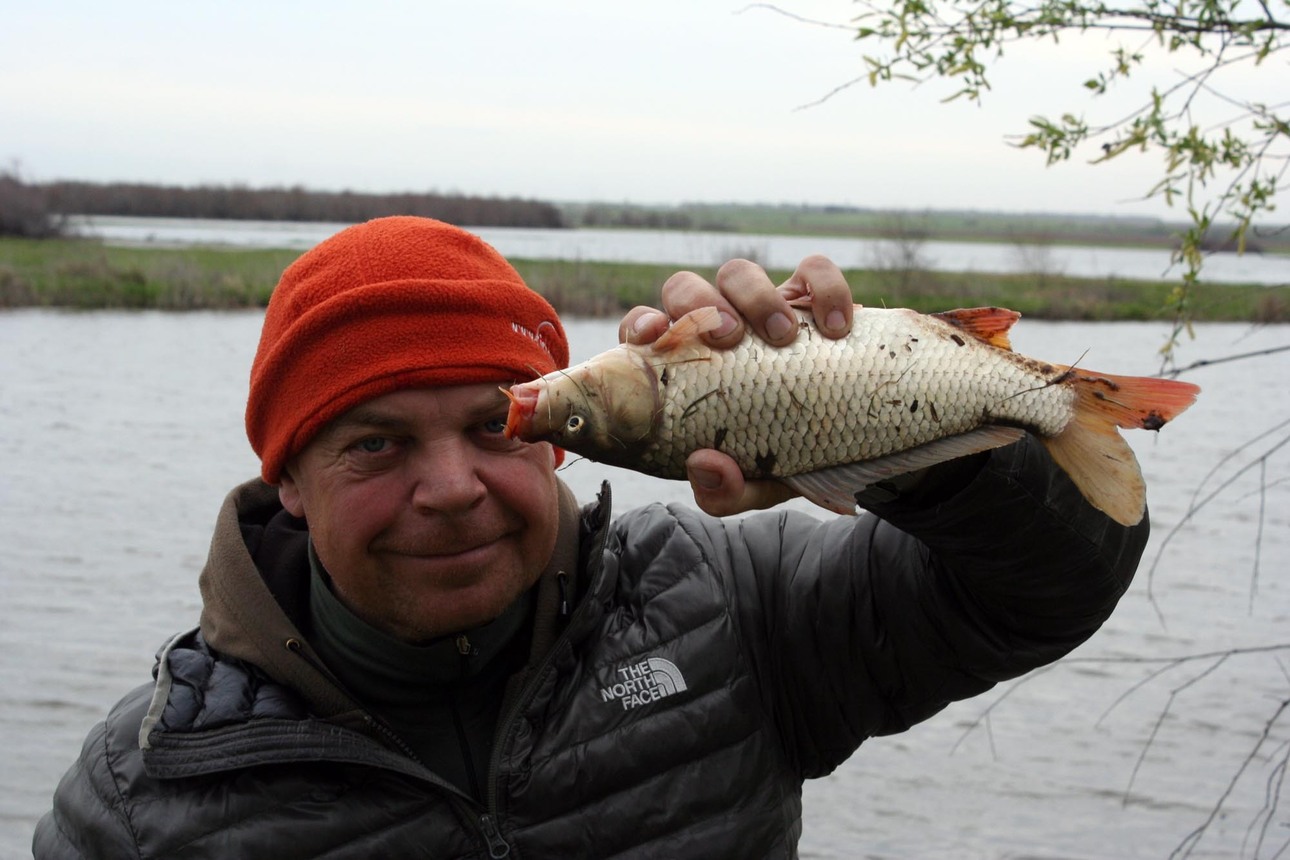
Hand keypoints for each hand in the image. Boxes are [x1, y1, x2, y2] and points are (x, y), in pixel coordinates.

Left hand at [616, 255, 854, 515]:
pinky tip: (837, 327)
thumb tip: (704, 466)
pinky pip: (814, 270)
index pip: (644, 330)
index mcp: (686, 365)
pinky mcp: (812, 297)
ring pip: (739, 272)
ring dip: (757, 295)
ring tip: (784, 336)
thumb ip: (724, 490)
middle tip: (732, 338)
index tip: (656, 335)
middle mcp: (715, 327)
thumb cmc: (786, 455)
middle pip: (684, 288)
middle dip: (701, 305)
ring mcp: (762, 307)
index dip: (642, 325)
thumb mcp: (754, 484)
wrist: (857, 443)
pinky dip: (825, 287)